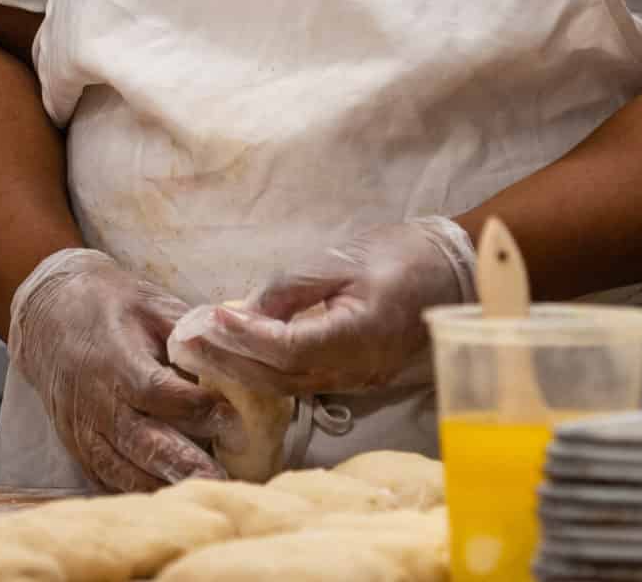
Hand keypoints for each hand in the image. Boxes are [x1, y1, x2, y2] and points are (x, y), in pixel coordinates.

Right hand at [8, 248, 229, 490]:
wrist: (48, 315)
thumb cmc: (109, 304)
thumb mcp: (150, 303)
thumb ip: (187, 333)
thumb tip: (231, 357)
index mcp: (114, 358)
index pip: (155, 390)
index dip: (193, 406)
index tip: (232, 417)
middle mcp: (94, 399)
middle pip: (140, 439)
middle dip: (182, 462)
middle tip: (219, 480)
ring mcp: (81, 428)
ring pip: (120, 467)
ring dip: (160, 485)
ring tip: (199, 494)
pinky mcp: (76, 445)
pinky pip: (103, 476)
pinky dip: (133, 490)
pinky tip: (164, 496)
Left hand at [168, 218, 476, 396]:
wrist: (454, 271)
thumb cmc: (402, 254)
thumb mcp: (344, 258)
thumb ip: (292, 288)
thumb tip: (244, 311)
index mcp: (360, 334)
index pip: (289, 348)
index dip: (246, 337)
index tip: (211, 317)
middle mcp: (357, 367)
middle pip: (280, 378)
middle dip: (230, 361)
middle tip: (187, 342)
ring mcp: (357, 378)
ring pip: (287, 387)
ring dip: (241, 371)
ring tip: (201, 350)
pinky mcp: (354, 377)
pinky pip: (301, 382)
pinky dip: (265, 372)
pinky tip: (238, 357)